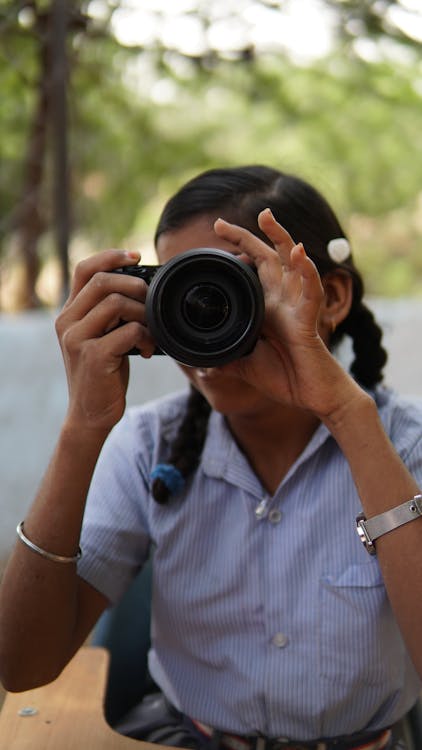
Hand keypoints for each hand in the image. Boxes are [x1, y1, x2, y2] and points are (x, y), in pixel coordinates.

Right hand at [56, 249, 154, 431]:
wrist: (91, 414)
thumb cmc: (104, 373)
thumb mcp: (103, 337)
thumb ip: (111, 313)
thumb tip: (142, 286)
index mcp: (69, 313)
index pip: (84, 269)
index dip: (111, 257)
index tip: (136, 257)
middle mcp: (67, 322)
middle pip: (103, 281)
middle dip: (136, 286)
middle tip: (151, 302)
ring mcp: (77, 338)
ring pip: (117, 303)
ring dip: (144, 314)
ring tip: (150, 333)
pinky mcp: (93, 356)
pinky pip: (128, 330)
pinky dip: (146, 337)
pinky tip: (147, 351)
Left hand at [214, 210, 360, 417]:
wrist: (311, 396)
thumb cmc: (284, 377)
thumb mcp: (245, 367)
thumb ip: (225, 361)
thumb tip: (202, 364)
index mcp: (266, 307)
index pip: (252, 269)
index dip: (237, 250)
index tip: (216, 232)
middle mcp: (282, 300)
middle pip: (269, 256)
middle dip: (249, 235)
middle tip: (220, 222)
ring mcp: (296, 307)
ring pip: (292, 263)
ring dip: (281, 238)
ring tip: (267, 218)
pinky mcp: (309, 320)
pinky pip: (311, 291)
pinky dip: (306, 271)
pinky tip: (299, 254)